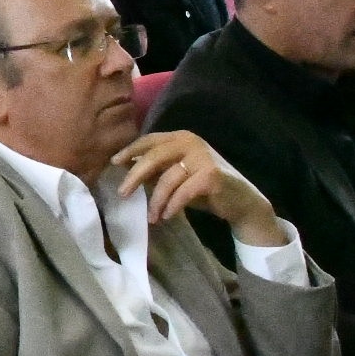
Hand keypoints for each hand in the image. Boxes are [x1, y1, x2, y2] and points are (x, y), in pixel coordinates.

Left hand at [109, 129, 286, 243]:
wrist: (240, 201)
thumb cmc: (203, 188)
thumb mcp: (175, 176)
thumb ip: (156, 170)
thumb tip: (124, 168)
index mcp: (181, 138)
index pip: (150, 140)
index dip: (131, 151)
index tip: (114, 163)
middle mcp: (191, 142)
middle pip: (154, 156)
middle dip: (135, 176)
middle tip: (122, 193)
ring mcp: (203, 157)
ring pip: (168, 178)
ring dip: (156, 201)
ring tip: (152, 217)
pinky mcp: (211, 175)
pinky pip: (183, 192)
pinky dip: (173, 205)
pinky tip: (167, 216)